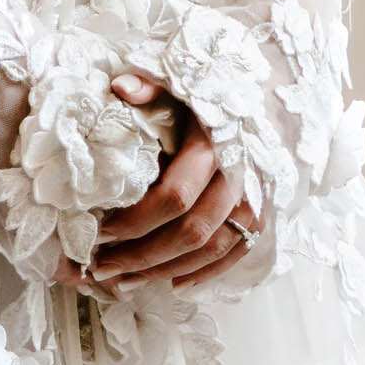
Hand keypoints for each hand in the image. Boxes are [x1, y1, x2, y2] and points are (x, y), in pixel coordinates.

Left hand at [81, 71, 261, 292]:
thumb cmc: (211, 85)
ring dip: (166, 270)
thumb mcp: (180, 79)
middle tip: (103, 268)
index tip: (102, 231)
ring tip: (125, 283)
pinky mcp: (261, 210)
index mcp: (213, 145)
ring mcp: (253, 198)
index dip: (137, 220)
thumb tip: (120, 88)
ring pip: (211, 247)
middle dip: (143, 256)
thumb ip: (151, 85)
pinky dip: (207, 273)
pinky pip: (236, 251)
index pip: (174, 196)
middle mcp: (237, 177)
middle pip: (190, 231)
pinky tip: (175, 285)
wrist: (262, 90)